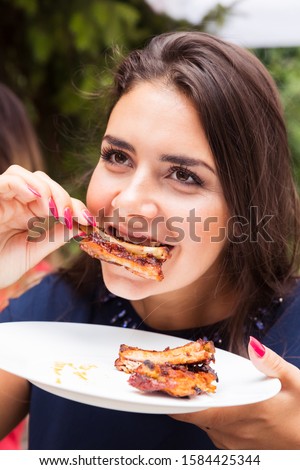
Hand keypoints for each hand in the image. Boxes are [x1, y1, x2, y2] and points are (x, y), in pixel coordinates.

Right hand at [0, 165, 91, 286]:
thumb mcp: (33, 251)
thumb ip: (55, 236)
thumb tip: (82, 225)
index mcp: (26, 213)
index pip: (54, 198)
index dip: (74, 206)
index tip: (89, 221)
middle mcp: (14, 202)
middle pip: (42, 182)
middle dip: (62, 196)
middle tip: (72, 216)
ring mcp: (1, 198)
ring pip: (24, 175)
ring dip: (45, 189)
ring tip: (53, 211)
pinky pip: (6, 180)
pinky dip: (23, 185)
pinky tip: (36, 200)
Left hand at [171, 337, 299, 448]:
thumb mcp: (296, 383)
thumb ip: (271, 364)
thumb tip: (253, 345)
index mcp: (245, 414)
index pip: (196, 412)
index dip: (175, 400)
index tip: (163, 385)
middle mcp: (234, 433)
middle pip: (194, 416)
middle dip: (184, 397)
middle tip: (176, 377)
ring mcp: (235, 444)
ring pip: (203, 424)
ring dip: (197, 408)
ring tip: (195, 386)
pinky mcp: (238, 449)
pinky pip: (214, 431)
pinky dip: (209, 417)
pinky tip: (216, 403)